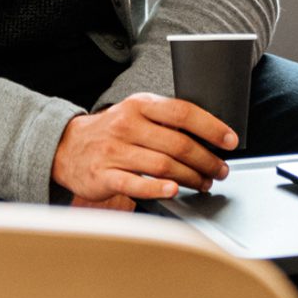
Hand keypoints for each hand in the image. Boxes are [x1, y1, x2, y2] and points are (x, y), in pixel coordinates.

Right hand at [51, 92, 237, 208]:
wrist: (67, 148)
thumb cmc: (113, 132)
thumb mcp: (136, 113)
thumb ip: (166, 120)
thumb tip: (210, 133)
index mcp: (140, 105)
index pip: (183, 112)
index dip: (211, 127)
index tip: (230, 141)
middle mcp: (127, 125)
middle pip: (177, 144)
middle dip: (206, 160)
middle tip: (220, 170)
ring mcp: (114, 151)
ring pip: (163, 165)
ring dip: (191, 177)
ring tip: (204, 183)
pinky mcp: (103, 175)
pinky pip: (135, 183)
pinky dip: (157, 189)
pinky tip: (174, 191)